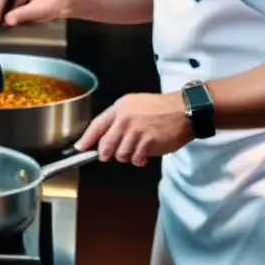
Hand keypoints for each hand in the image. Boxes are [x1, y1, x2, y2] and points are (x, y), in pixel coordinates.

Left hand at [75, 92, 192, 166]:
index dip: (87, 138)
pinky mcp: (148, 142)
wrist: (184, 110)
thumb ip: (119, 118)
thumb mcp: (135, 104)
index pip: (97, 125)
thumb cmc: (161, 108)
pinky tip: (146, 152)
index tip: (80, 147)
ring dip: (127, 156)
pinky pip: (136, 159)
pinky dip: (140, 160)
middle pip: (105, 144)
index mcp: (120, 107)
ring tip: (137, 148)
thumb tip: (104, 136)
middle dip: (105, 153)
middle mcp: (125, 118)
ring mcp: (136, 130)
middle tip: (108, 155)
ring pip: (120, 154)